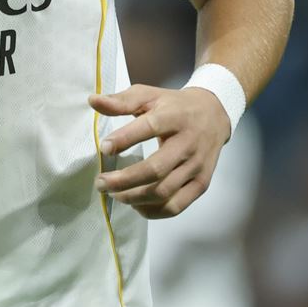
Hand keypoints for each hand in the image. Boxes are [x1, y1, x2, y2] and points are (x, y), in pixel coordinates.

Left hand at [90, 84, 231, 219]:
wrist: (215, 114)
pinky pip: (176, 206)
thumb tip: (92, 101)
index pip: (150, 127)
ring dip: (134, 197)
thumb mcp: (150, 95)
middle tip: (101, 183)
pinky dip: (153, 211)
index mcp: (175, 116)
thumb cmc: (174, 106)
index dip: (125, 139)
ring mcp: (197, 166)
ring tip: (114, 193)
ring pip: (164, 191)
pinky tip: (135, 204)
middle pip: (155, 169)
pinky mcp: (202, 183)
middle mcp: (189, 143)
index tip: (104, 148)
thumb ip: (121, 101)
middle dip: (124, 180)